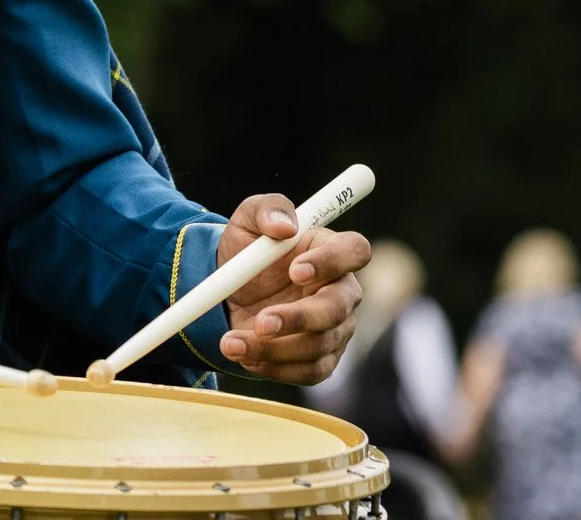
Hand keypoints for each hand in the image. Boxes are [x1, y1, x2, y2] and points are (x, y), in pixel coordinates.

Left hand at [216, 193, 369, 381]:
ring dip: (275, 348)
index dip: (333, 261)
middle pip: (339, 307)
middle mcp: (341, 290)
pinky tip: (246, 358)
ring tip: (232, 343)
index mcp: (330, 250)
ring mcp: (336, 328)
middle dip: (300, 317)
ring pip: (320, 344)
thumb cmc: (245, 251)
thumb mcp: (247, 220)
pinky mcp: (321, 358)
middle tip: (261, 322)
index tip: (294, 270)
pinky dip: (276, 368)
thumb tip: (283, 226)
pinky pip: (310, 371)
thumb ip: (266, 209)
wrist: (225, 292)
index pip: (355, 250)